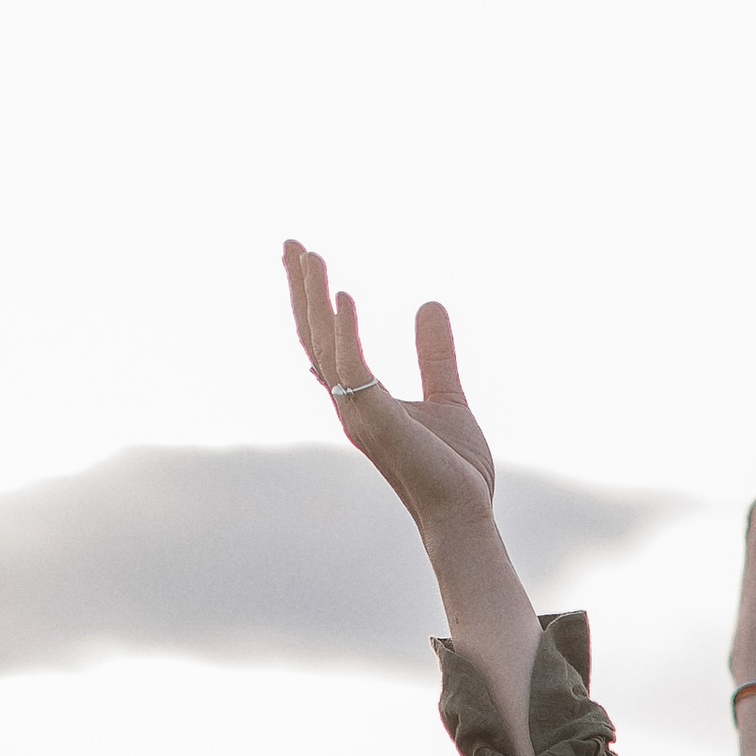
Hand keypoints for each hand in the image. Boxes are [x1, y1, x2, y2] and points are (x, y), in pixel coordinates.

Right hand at [284, 242, 497, 543]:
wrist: (464, 513)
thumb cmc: (453, 469)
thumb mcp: (447, 396)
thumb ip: (434, 353)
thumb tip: (430, 303)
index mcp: (362, 401)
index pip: (325, 343)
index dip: (311, 301)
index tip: (303, 258)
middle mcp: (350, 406)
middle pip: (314, 338)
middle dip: (300, 290)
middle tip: (291, 242)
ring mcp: (359, 415)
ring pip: (325, 347)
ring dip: (314, 299)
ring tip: (310, 255)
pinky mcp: (378, 422)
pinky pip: (353, 369)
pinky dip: (346, 330)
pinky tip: (344, 295)